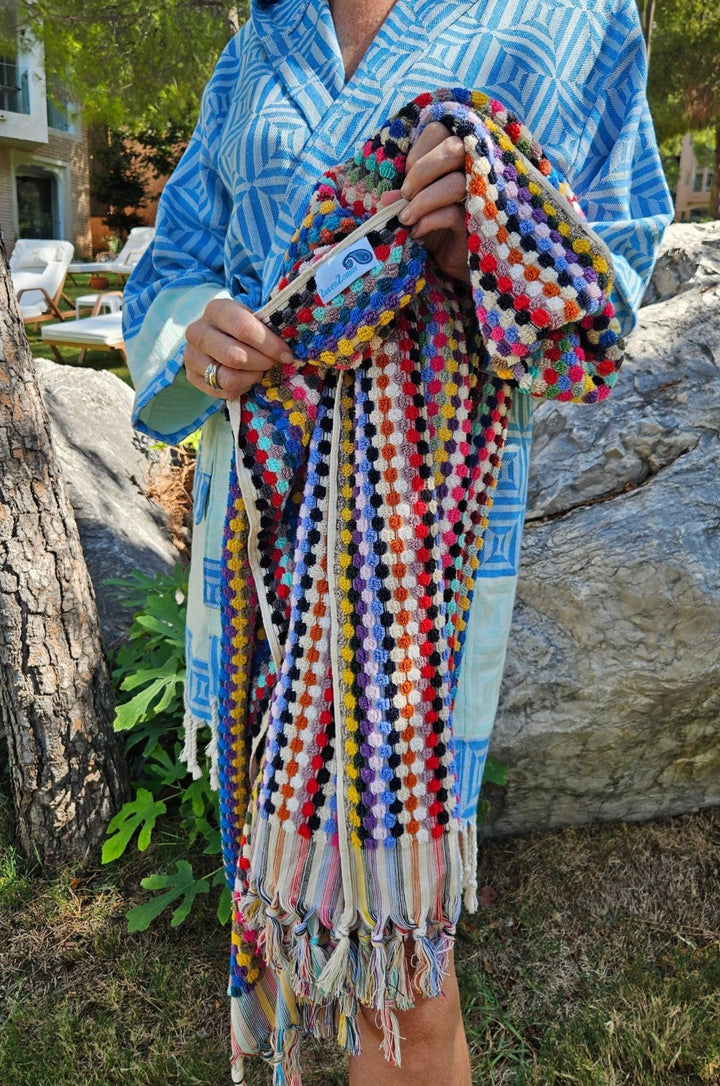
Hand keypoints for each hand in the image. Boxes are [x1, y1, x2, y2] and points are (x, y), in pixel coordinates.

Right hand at [185, 298, 293, 398]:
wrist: (214, 336)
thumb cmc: (241, 327)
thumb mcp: (252, 319)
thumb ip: (267, 329)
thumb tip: (286, 353)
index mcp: (216, 310)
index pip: (243, 328)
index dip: (269, 345)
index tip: (285, 354)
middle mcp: (198, 332)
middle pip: (235, 356)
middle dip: (261, 363)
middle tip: (271, 363)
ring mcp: (191, 355)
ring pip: (228, 378)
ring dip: (251, 378)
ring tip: (258, 371)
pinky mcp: (192, 376)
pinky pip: (223, 391)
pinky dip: (241, 388)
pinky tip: (245, 379)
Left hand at [381, 121, 467, 283]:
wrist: (456, 264)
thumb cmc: (437, 228)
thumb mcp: (416, 207)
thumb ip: (403, 197)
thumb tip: (386, 198)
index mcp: (457, 159)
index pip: (440, 131)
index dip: (418, 152)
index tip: (406, 178)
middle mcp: (474, 171)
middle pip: (453, 148)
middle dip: (421, 171)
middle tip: (405, 195)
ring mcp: (480, 196)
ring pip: (454, 183)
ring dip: (422, 200)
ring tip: (405, 218)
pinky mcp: (479, 223)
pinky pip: (453, 214)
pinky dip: (429, 221)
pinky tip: (417, 232)